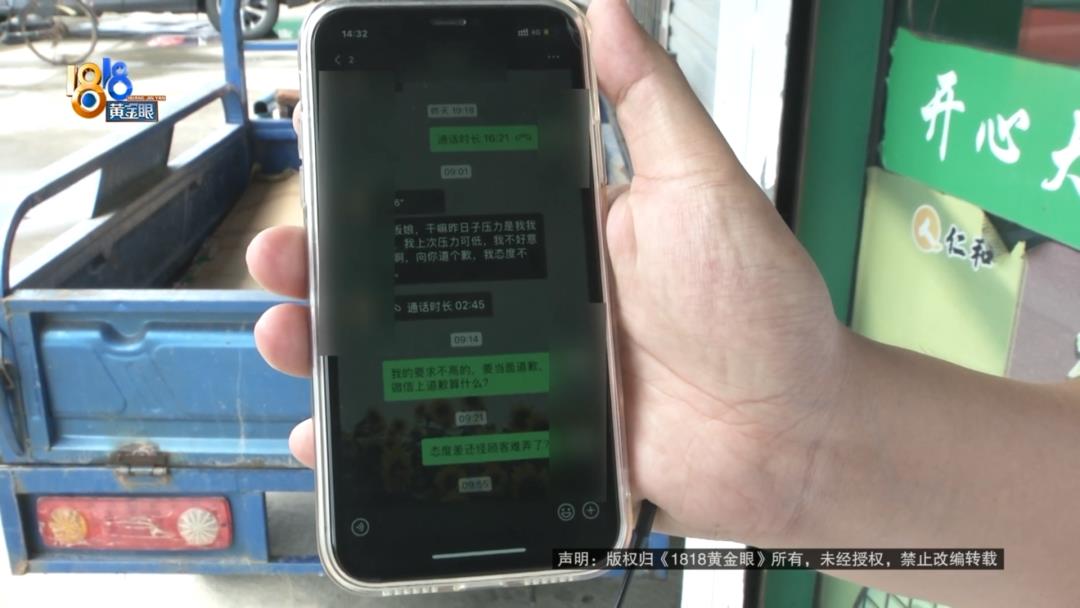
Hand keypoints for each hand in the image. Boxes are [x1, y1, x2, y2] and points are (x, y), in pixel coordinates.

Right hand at [246, 0, 844, 544]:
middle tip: (287, 253)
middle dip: (330, 261)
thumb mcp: (703, 186)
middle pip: (407, 272)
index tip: (329, 164)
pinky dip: (375, 437)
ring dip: (332, 342)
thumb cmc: (760, 309)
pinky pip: (435, 429)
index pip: (451, 192)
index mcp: (563, 225)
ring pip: (404, 349)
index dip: (381, 180)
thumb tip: (606, 6)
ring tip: (290, 332)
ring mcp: (522, 361)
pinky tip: (328, 438)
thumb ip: (650, 101)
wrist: (792, 435)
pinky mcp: (525, 425)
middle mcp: (531, 291)